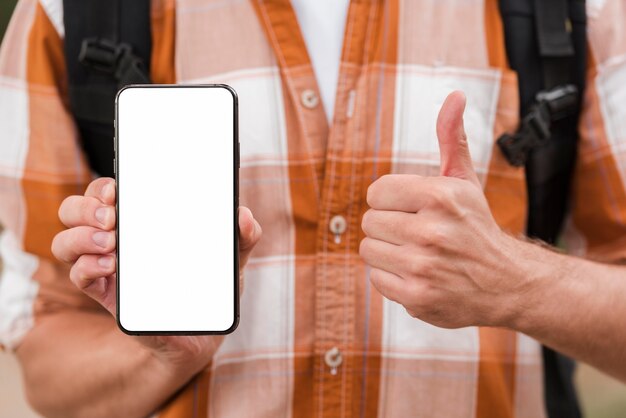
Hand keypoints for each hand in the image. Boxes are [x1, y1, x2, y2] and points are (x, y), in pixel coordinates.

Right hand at [51, 177, 261, 372]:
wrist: (200, 336)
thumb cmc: (210, 289)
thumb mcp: (232, 261)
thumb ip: (244, 236)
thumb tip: (243, 216)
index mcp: (143, 222)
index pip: (107, 192)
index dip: (103, 186)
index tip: (117, 192)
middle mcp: (118, 239)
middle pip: (76, 209)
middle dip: (86, 207)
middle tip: (113, 218)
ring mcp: (107, 266)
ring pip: (66, 240)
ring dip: (81, 236)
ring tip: (111, 243)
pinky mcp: (105, 294)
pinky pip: (77, 275)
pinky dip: (86, 267)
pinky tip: (111, 268)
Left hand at [360, 91, 530, 328]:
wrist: (507, 283)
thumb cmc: (476, 228)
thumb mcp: (465, 181)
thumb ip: (451, 138)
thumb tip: (454, 95)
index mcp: (440, 195)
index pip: (376, 191)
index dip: (390, 200)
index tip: (410, 209)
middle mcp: (431, 230)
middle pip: (369, 221)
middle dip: (389, 226)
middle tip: (415, 233)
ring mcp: (423, 266)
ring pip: (369, 249)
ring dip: (388, 251)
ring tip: (416, 253)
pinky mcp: (416, 297)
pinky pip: (376, 277)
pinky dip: (392, 276)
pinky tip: (418, 274)